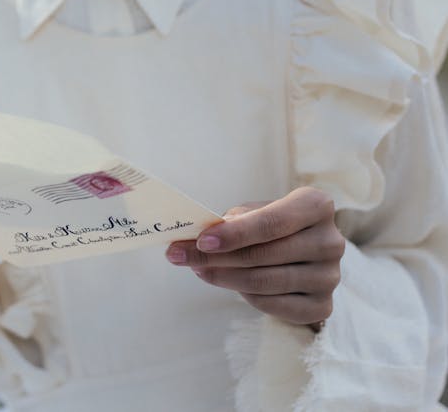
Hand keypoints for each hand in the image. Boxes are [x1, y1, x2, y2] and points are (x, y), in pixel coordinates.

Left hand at [165, 187, 344, 327]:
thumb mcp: (254, 212)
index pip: (272, 223)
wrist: (303, 252)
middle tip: (179, 256)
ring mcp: (330, 276)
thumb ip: (232, 221)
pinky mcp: (323, 305)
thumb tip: (197, 236)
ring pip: (265, 281)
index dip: (235, 234)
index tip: (201, 241)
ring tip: (198, 268)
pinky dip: (245, 296)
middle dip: (215, 257)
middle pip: (264, 254)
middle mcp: (331, 241)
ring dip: (223, 277)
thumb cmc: (272, 226)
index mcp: (317, 205)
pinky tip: (227, 283)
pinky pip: (273, 304)